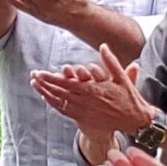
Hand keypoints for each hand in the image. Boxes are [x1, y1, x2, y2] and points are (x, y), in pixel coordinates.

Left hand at [31, 42, 149, 142]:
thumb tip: (103, 45)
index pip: (68, 84)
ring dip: (46, 93)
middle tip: (33, 76)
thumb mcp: (122, 77)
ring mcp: (84, 111)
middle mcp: (86, 102)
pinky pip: (65, 112)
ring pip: (60, 102)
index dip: (52, 79)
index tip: (40, 73)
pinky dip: (54, 104)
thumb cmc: (129, 98)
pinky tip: (46, 98)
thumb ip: (110, 61)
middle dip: (45, 84)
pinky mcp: (84, 118)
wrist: (134, 120)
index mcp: (94, 90)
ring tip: (34, 85)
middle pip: (60, 92)